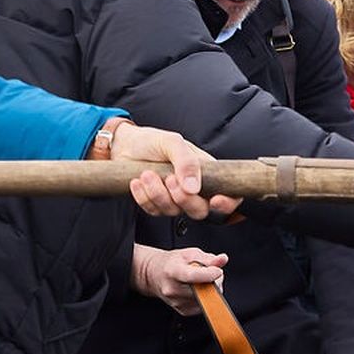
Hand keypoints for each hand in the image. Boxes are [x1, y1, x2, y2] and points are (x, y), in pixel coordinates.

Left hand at [104, 122, 235, 219]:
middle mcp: (193, 190)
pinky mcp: (156, 205)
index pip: (228, 195)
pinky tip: (138, 181)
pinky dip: (144, 198)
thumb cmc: (152, 141)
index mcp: (206, 173)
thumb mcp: (172, 143)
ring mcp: (174, 200)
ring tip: (147, 174)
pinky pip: (154, 211)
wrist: (125, 145)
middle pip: (200, 211)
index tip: (216, 200)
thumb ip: (186, 162)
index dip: (228, 203)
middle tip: (169, 179)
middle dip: (184, 199)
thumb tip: (194, 187)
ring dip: (158, 194)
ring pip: (174, 212)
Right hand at [131, 244, 225, 315]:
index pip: (192, 276)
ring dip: (212, 290)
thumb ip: (208, 258)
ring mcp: (177, 302)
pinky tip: (198, 289)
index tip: (218, 271)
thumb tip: (222, 260)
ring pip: (207, 299)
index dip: (209, 274)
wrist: (154, 275)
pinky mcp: (183, 311)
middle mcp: (173, 289)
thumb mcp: (189, 253)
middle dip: (214, 280)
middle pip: (203, 289)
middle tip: (210, 272)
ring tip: (202, 281)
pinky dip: (206, 298)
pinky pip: (204, 306)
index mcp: (172, 271)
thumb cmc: (172, 263)